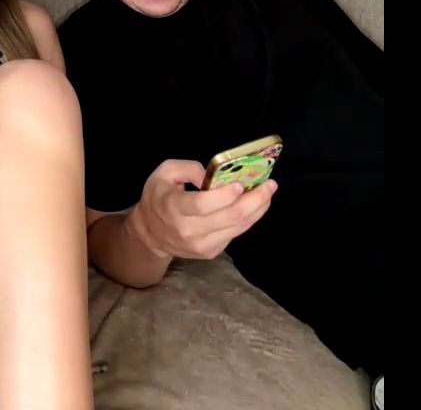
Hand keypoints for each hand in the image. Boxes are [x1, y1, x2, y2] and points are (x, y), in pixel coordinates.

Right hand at [127, 159, 275, 260]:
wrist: (150, 233)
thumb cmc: (158, 196)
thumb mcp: (164, 172)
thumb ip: (188, 168)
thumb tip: (214, 175)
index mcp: (174, 207)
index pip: (203, 204)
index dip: (225, 195)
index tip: (241, 183)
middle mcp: (189, 230)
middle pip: (230, 217)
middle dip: (254, 199)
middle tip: (270, 185)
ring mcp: (202, 245)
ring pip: (238, 227)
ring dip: (257, 209)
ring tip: (268, 192)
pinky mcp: (211, 252)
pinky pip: (235, 233)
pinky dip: (249, 218)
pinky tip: (255, 205)